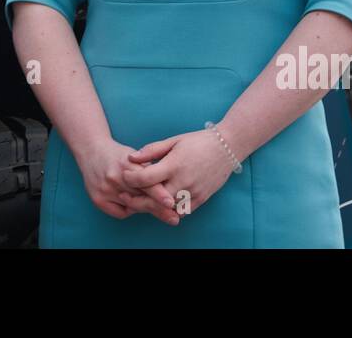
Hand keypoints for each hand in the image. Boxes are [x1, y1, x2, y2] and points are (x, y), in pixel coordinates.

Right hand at [74, 136, 180, 225]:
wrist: (91, 151)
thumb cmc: (118, 155)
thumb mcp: (135, 156)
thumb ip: (150, 171)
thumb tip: (168, 190)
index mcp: (126, 164)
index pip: (145, 182)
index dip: (159, 193)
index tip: (171, 203)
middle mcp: (114, 178)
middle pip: (140, 198)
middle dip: (158, 207)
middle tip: (174, 217)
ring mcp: (105, 190)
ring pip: (132, 207)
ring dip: (144, 207)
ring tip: (156, 208)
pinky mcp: (98, 200)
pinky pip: (121, 213)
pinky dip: (129, 210)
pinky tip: (131, 202)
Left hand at [120, 129, 240, 217]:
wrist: (227, 147)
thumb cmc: (198, 141)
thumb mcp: (173, 141)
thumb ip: (152, 151)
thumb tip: (131, 158)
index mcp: (174, 164)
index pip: (146, 178)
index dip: (131, 179)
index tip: (124, 176)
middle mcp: (183, 181)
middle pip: (154, 198)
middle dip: (137, 199)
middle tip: (125, 197)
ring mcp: (193, 192)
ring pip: (167, 208)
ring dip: (153, 207)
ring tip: (140, 203)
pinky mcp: (201, 199)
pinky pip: (182, 211)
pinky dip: (170, 210)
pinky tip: (160, 205)